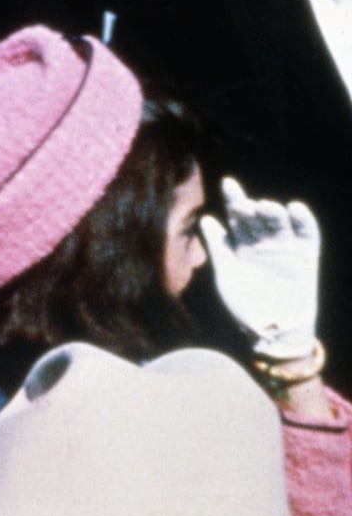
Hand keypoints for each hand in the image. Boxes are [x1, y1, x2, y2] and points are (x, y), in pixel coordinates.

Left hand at [197, 176, 319, 359]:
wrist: (272, 332)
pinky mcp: (306, 258)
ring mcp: (285, 250)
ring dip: (274, 213)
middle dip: (252, 209)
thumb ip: (218, 248)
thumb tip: (207, 219)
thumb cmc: (243, 307)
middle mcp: (263, 245)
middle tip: (245, 205)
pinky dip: (304, 222)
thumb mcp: (225, 276)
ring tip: (265, 206)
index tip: (228, 183)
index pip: (238, 218)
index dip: (235, 199)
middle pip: (258, 218)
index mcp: (241, 247)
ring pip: (280, 224)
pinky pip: (308, 235)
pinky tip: (295, 209)